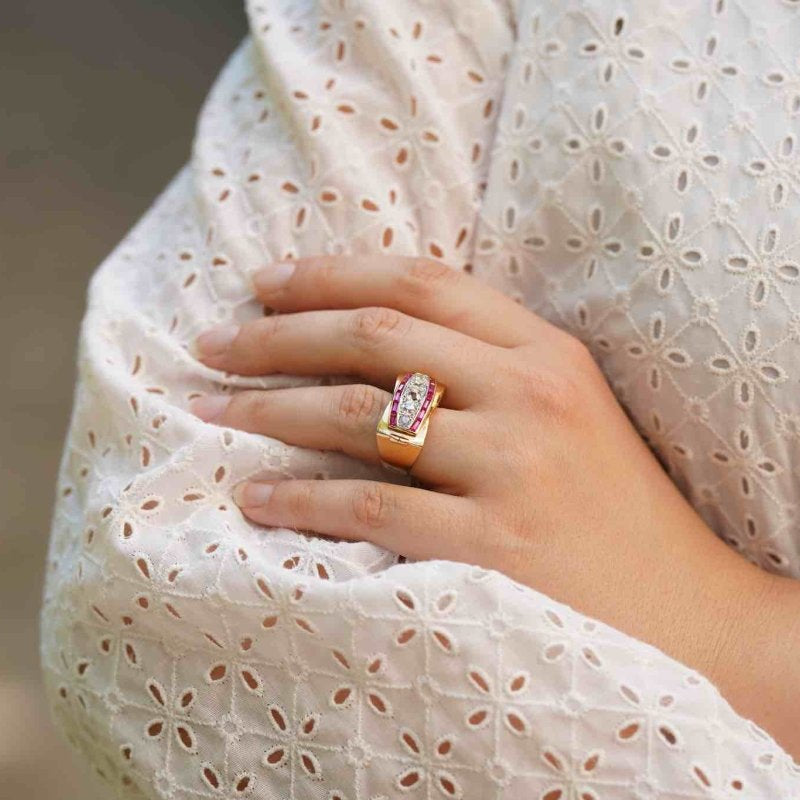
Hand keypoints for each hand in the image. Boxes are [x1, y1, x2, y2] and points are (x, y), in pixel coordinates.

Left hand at [191, 255, 799, 756]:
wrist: (682, 599)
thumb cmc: (610, 497)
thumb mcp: (563, 404)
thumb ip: (484, 362)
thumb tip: (368, 337)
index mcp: (544, 349)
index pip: (419, 281)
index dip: (330, 274)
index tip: (265, 283)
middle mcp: (528, 394)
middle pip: (376, 338)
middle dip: (278, 335)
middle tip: (214, 343)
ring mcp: (513, 467)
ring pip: (360, 416)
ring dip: (270, 410)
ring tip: (212, 410)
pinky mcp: (496, 544)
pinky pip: (373, 509)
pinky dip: (303, 501)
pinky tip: (256, 499)